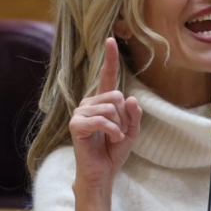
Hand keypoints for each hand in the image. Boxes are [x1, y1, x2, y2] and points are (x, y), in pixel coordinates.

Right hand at [69, 38, 141, 189]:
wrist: (102, 172)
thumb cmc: (114, 150)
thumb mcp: (132, 131)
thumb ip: (134, 115)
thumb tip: (131, 98)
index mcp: (102, 101)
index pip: (107, 77)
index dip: (110, 58)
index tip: (111, 38)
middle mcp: (89, 103)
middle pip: (116, 96)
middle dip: (125, 117)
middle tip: (119, 132)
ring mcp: (80, 112)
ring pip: (111, 108)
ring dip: (119, 126)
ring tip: (113, 137)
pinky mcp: (76, 124)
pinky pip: (103, 120)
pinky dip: (113, 131)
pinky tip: (112, 140)